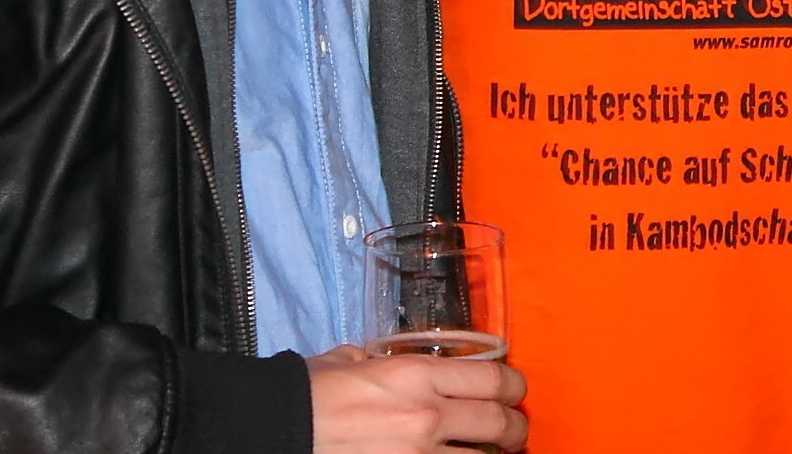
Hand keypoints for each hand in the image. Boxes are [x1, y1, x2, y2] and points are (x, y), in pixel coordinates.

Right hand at [307, 346, 527, 452]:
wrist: (277, 429)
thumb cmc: (308, 393)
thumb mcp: (349, 360)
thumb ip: (378, 361)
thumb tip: (380, 363)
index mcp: (416, 375)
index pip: (492, 379)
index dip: (514, 386)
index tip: (514, 391)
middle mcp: (426, 415)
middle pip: (499, 423)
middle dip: (514, 429)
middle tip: (514, 431)